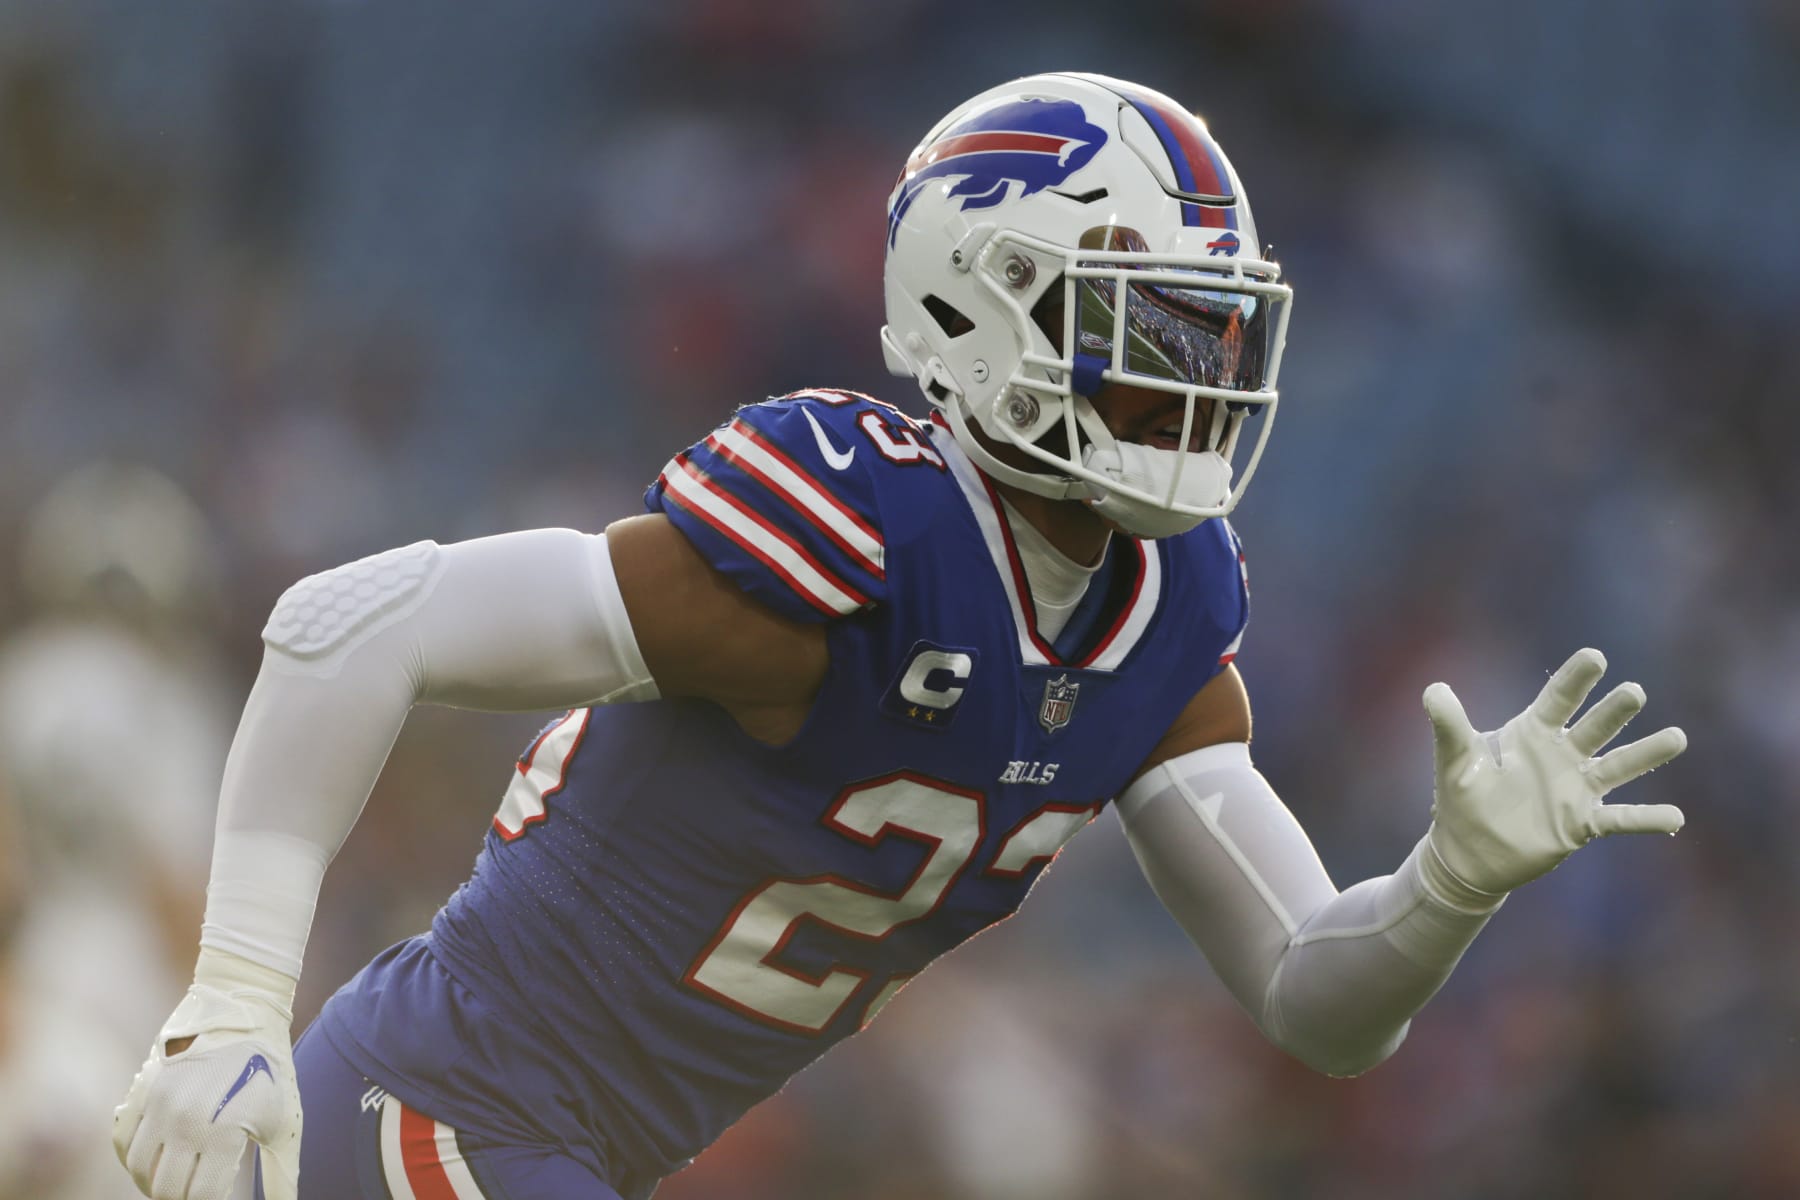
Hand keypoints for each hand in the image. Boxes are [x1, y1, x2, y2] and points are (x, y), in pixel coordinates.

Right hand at [113, 948, 301, 1199]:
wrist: (242, 1010)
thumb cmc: (270, 1069)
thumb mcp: (284, 1120)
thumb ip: (282, 1173)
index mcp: (222, 1134)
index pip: (202, 1197)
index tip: (217, 1194)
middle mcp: (184, 1123)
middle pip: (167, 1189)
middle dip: (183, 1195)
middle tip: (197, 1188)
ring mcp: (158, 1106)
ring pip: (139, 1170)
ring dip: (154, 1181)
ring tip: (175, 1178)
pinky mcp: (141, 1090)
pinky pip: (122, 1141)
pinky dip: (133, 1157)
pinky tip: (153, 1158)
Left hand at [1423, 648, 1686, 896]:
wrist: (1468, 853)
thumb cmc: (1461, 800)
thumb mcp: (1454, 761)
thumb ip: (1450, 726)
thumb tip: (1433, 690)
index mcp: (1532, 733)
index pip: (1559, 699)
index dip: (1576, 679)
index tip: (1595, 657)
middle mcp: (1561, 755)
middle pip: (1594, 727)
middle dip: (1613, 710)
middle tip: (1634, 691)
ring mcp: (1576, 788)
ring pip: (1619, 766)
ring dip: (1647, 753)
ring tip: (1676, 737)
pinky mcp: (1583, 823)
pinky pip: (1621, 819)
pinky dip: (1647, 818)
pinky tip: (1676, 816)